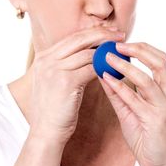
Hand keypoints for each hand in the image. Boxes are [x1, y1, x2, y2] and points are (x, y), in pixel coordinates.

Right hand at [27, 26, 124, 145]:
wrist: (45, 132)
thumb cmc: (54, 109)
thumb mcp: (53, 81)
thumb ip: (65, 65)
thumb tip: (89, 53)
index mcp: (43, 57)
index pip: (72, 37)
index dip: (93, 32)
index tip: (110, 32)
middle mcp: (47, 60)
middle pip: (80, 39)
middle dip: (103, 34)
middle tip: (121, 35)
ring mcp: (55, 69)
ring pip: (88, 53)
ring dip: (108, 53)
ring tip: (122, 53)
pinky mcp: (66, 81)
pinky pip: (92, 69)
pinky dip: (106, 68)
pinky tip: (116, 69)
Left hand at [98, 42, 165, 165]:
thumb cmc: (147, 139)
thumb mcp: (132, 111)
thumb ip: (120, 93)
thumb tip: (103, 72)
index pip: (161, 60)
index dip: (143, 48)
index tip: (122, 42)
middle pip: (160, 62)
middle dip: (138, 50)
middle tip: (115, 44)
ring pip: (147, 79)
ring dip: (125, 66)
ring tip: (107, 57)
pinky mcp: (157, 121)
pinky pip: (136, 100)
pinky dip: (120, 87)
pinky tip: (106, 79)